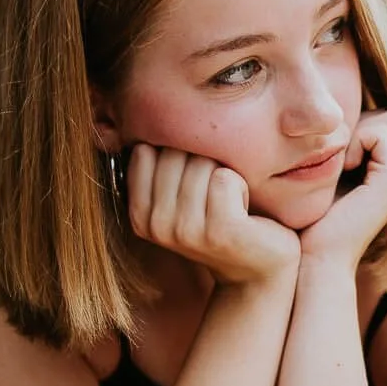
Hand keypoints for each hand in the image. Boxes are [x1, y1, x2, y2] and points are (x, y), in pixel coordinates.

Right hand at [126, 145, 300, 287]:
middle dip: (202, 163)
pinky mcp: (220, 230)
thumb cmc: (221, 220)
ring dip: (224, 175)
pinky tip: (243, 211)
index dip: (176, 156)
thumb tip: (129, 117)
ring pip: (201, 163)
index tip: (191, 185)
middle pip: (174, 153)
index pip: (146, 151)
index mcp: (140, 216)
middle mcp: (157, 226)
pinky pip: (225, 178)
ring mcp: (187, 231)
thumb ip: (155, 167)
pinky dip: (241, 185)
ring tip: (229, 204)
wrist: (258, 268)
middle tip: (215, 197)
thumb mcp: (179, 196)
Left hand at [299, 111, 386, 269]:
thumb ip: (337, 150)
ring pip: (386, 119)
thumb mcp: (324, 177)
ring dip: (356, 133)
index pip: (381, 121)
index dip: (353, 127)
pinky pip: (380, 131)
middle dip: (357, 126)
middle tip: (336, 158)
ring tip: (339, 164)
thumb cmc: (311, 221)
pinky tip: (343, 167)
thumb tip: (326, 115)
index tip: (332, 157)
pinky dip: (357, 141)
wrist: (315, 257)